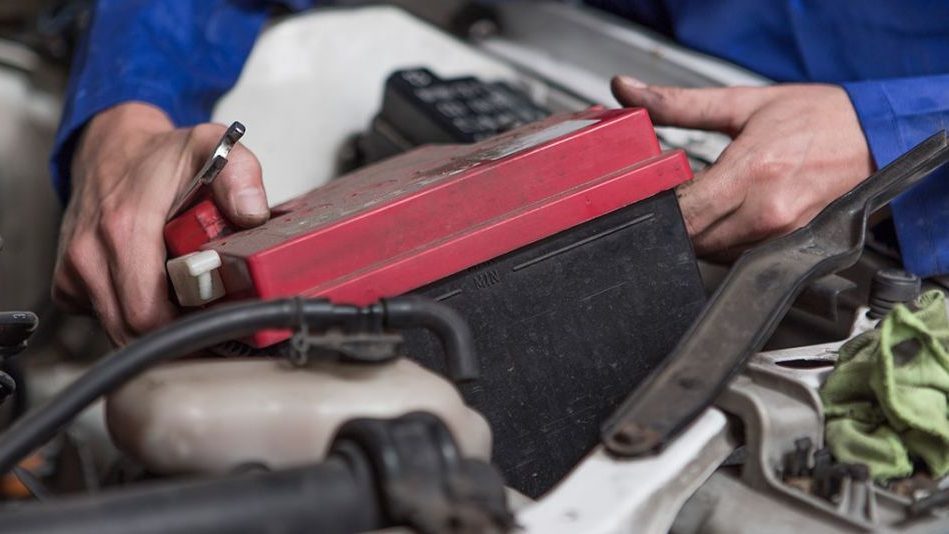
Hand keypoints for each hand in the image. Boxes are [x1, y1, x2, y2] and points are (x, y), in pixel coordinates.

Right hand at [52, 103, 268, 344]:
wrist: (112, 148)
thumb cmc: (161, 157)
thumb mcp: (212, 149)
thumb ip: (240, 175)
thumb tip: (252, 213)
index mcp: (124, 227)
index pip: (150, 315)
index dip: (190, 332)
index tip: (222, 329)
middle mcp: (91, 254)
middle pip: (135, 333)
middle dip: (180, 338)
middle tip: (217, 327)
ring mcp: (75, 271)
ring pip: (120, 332)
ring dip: (160, 330)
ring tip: (194, 308)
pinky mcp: (69, 284)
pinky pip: (106, 320)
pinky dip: (137, 318)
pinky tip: (163, 295)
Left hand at [612, 77, 873, 259]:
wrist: (880, 137)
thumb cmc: (821, 119)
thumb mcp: (744, 103)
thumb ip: (679, 105)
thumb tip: (628, 91)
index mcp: (751, 172)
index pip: (681, 213)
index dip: (656, 209)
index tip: (648, 195)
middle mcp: (767, 212)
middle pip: (692, 239)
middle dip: (674, 222)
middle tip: (674, 198)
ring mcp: (782, 234)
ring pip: (714, 252)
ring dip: (700, 233)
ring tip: (708, 202)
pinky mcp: (793, 247)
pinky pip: (740, 256)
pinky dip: (726, 241)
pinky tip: (731, 216)